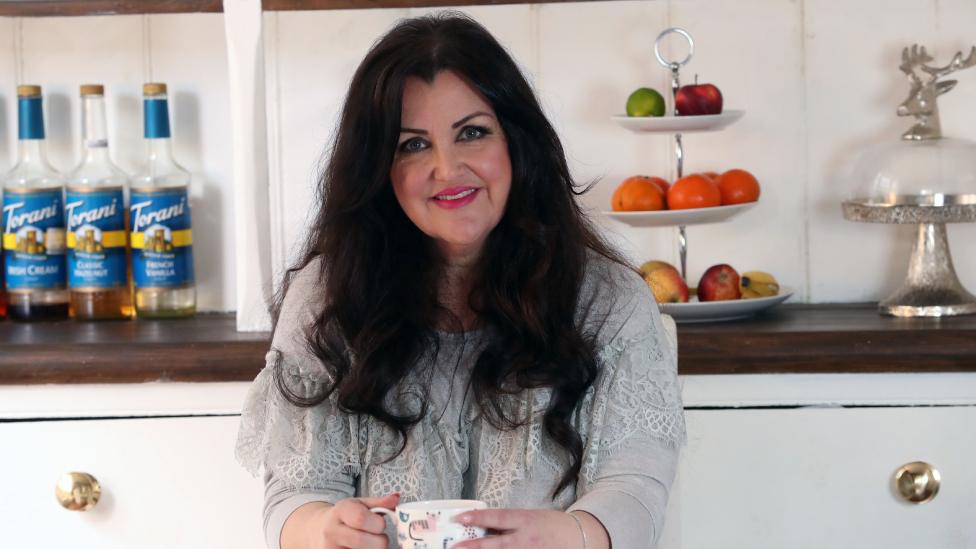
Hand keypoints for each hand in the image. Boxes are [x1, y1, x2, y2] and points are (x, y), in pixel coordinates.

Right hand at [308, 492, 399, 548]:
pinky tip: (363, 548)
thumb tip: (397, 498)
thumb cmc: (347, 517)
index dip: (378, 524)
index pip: (360, 518)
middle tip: (378, 538)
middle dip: (379, 541)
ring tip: (369, 543)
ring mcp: (330, 548)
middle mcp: (332, 531)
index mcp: (340, 511)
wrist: (322, 530)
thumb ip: (380, 503)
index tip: (380, 525)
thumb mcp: (361, 504)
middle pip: (362, 541)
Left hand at [451, 508, 584, 548]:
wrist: (579, 537)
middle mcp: (526, 538)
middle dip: (474, 547)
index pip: (497, 518)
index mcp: (525, 520)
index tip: (459, 517)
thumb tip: (484, 529)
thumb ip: (509, 524)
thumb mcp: (530, 517)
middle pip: (496, 544)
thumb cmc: (551, 525)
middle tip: (454, 547)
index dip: (478, 518)